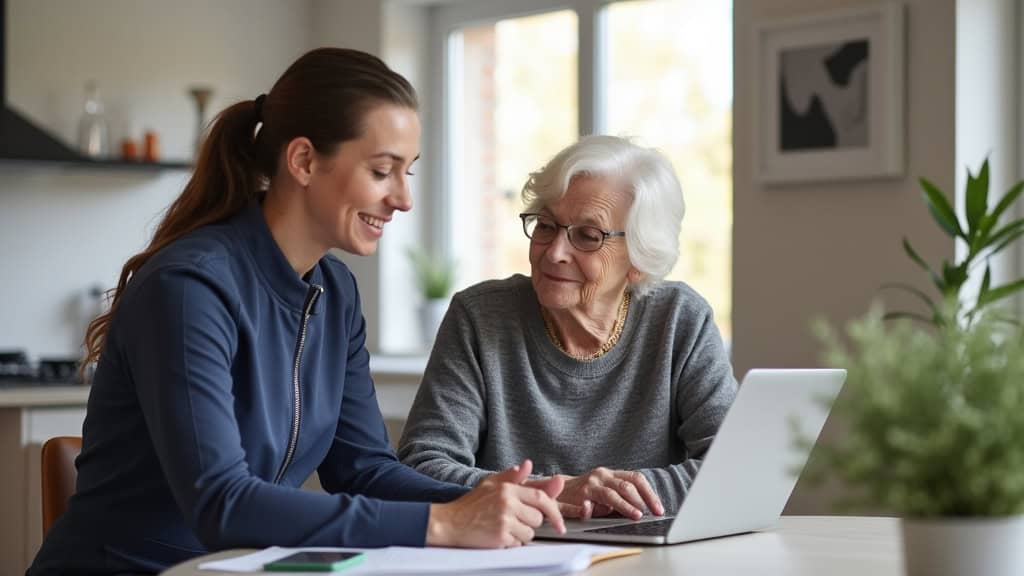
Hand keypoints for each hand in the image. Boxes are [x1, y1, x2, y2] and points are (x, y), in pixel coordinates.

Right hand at [426, 459, 565, 547]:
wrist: (449, 522)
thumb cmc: (470, 504)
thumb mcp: (490, 484)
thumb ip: (511, 476)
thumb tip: (527, 464)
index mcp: (508, 488)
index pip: (542, 498)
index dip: (554, 511)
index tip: (559, 522)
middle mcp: (508, 502)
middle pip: (538, 518)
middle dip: (530, 522)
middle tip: (513, 520)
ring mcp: (504, 520)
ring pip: (530, 532)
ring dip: (520, 533)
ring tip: (503, 527)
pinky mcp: (500, 536)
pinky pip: (519, 543)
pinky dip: (511, 542)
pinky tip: (498, 535)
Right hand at [556, 468, 663, 519]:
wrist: (558, 490)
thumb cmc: (586, 494)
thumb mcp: (605, 491)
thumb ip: (621, 496)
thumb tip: (643, 509)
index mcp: (611, 474)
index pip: (636, 479)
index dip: (649, 493)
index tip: (658, 508)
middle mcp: (602, 476)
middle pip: (627, 485)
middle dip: (643, 500)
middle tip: (652, 513)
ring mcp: (590, 485)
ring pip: (612, 494)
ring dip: (626, 506)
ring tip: (636, 515)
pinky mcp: (579, 496)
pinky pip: (590, 504)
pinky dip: (596, 510)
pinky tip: (604, 516)